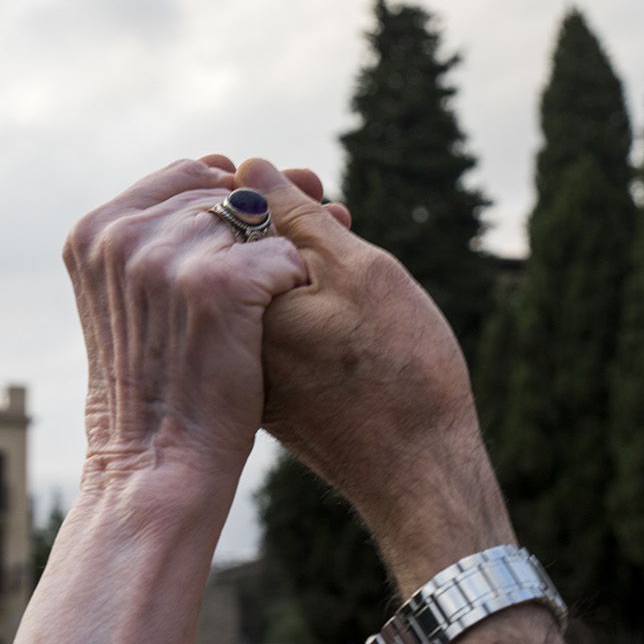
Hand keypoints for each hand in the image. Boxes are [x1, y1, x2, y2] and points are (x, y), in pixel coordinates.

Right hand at [65, 158, 308, 488]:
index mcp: (94, 232)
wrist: (158, 463)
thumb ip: (164, 238)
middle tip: (285, 266)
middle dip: (267, 221)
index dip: (231, 198)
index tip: (256, 234)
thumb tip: (246, 168)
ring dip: (278, 258)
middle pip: (223, 194)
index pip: (184, 175)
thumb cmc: (161, 384)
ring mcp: (165, 257)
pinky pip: (282, 255)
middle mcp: (123, 235)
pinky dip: (293, 286)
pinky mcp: (216, 284)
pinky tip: (281, 322)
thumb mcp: (136, 299)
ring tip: (274, 306)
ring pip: (257, 223)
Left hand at [235, 158, 509, 589]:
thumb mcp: (356, 272)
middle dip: (288, 224)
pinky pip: (271, 328)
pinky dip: (302, 305)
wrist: (418, 474)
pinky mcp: (265, 393)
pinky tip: (345, 306)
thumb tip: (248, 169)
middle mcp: (224, 341)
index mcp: (234, 305)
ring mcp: (243, 371)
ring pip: (258, 290)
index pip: (230, 220)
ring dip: (299, 262)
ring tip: (349, 258)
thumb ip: (294, 218)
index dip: (280, 193)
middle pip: (238, 256)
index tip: (324, 195)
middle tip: (342, 220)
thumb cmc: (398, 372)